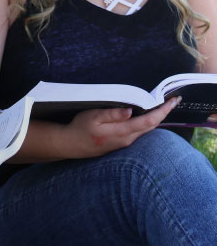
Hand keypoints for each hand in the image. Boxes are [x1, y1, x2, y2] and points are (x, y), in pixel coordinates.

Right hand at [62, 96, 181, 157]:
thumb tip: (131, 111)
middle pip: (152, 126)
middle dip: (164, 113)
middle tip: (174, 100)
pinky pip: (141, 132)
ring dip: (157, 118)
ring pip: (147, 130)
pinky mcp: (123, 143)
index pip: (149, 121)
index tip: (172, 101)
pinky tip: (149, 116)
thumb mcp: (92, 116)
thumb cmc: (80, 128)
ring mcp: (126, 143)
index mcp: (121, 131)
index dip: (162, 111)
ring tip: (164, 106)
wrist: (72, 145)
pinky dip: (148, 123)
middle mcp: (127, 139)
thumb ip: (112, 114)